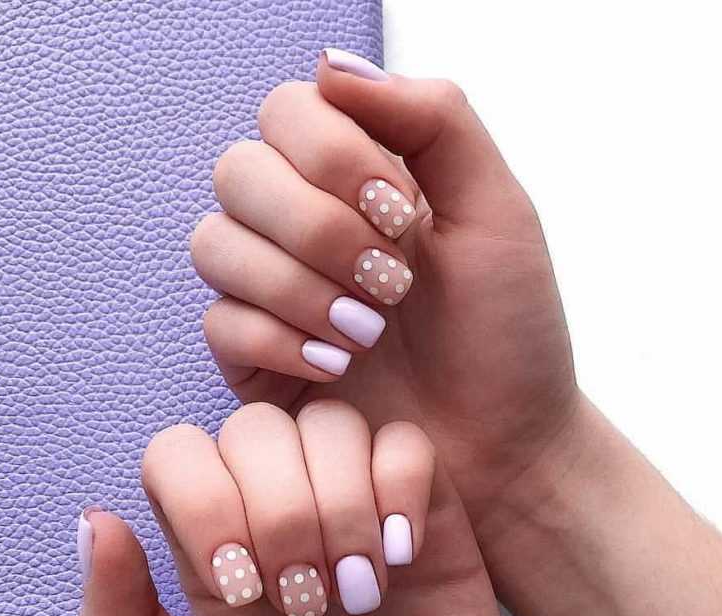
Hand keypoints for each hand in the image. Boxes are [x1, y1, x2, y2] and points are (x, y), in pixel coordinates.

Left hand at [78, 401, 524, 615]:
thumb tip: (94, 523)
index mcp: (213, 539)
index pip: (179, 452)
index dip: (204, 502)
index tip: (241, 590)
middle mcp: (276, 501)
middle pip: (256, 428)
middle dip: (281, 514)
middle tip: (305, 602)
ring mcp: (350, 493)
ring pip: (330, 424)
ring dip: (342, 508)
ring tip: (361, 591)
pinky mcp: (419, 502)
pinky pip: (404, 444)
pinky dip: (401, 493)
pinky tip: (402, 557)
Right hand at [191, 50, 577, 528]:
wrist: (502, 445)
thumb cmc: (507, 333)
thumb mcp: (495, 209)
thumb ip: (432, 119)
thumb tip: (330, 64)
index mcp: (358, 180)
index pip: (287, 113)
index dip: (333, 155)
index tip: (402, 212)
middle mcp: (303, 227)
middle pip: (238, 173)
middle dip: (315, 227)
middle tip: (391, 279)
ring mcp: (273, 293)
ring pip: (215, 245)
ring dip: (296, 286)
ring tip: (369, 332)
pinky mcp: (255, 358)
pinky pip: (219, 324)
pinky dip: (278, 340)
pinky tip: (336, 368)